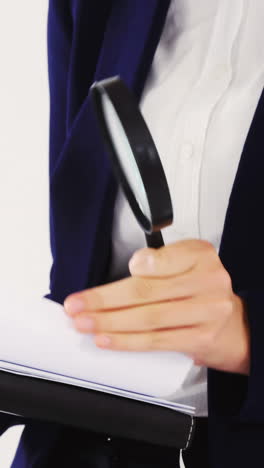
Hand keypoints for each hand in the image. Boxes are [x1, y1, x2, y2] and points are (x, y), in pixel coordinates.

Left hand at [64, 239, 249, 374]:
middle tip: (77, 305)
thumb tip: (133, 267)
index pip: (158, 260)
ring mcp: (206, 311)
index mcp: (200, 255)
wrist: (236, 325)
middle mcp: (207, 280)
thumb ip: (160, 261)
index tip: (104, 279)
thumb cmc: (203, 290)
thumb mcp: (188, 262)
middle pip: (145, 291)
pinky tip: (107, 339)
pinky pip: (157, 340)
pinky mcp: (201, 338)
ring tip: (84, 323)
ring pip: (147, 318)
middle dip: (104, 300)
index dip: (130, 269)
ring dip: (109, 322)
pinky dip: (127, 341)